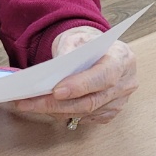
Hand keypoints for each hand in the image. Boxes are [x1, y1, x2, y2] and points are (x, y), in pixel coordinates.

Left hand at [11, 27, 136, 124]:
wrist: (95, 50)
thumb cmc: (86, 43)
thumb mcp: (75, 37)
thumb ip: (68, 50)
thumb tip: (54, 71)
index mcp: (121, 58)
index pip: (103, 77)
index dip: (80, 86)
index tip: (55, 91)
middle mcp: (125, 82)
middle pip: (91, 101)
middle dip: (57, 104)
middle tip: (29, 103)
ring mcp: (120, 100)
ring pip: (86, 113)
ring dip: (56, 111)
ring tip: (30, 105)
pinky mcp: (111, 112)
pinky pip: (87, 118)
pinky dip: (65, 114)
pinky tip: (47, 108)